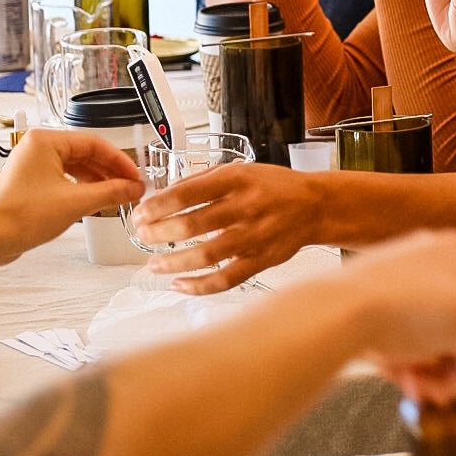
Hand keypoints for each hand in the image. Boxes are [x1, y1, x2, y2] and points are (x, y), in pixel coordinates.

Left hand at [0, 129, 142, 257]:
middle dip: (109, 171)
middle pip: (85, 153)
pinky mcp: (31, 181)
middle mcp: (37, 148)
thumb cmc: (19, 216)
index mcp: (45, 141)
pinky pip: (64, 178)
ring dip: (97, 180)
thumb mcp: (76, 202)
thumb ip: (111, 192)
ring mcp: (33, 164)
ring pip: (76, 166)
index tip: (133, 175)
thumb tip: (132, 188)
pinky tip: (95, 199)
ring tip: (116, 194)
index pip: (94, 143)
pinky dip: (82, 187)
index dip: (118, 160)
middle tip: (129, 185)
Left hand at [133, 160, 321, 290]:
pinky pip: (225, 279)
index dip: (158, 206)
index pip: (187, 193)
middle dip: (159, 233)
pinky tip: (180, 284)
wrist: (315, 206)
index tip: (141, 212)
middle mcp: (245, 208)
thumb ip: (203, 181)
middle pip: (192, 225)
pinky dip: (199, 285)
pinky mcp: (261, 261)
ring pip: (205, 256)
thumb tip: (163, 196)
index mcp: (236, 180)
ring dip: (173, 262)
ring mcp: (253, 238)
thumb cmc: (274, 186)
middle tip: (142, 236)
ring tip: (153, 264)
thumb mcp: (240, 169)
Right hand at [340, 229, 455, 402]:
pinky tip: (427, 388)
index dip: (447, 340)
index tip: (424, 365)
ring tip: (419, 387)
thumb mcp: (391, 306)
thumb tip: (424, 367)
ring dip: (454, 375)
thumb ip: (417, 330)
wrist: (342, 307)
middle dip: (454, 360)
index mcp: (444, 248)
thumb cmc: (351, 304)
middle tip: (425, 383)